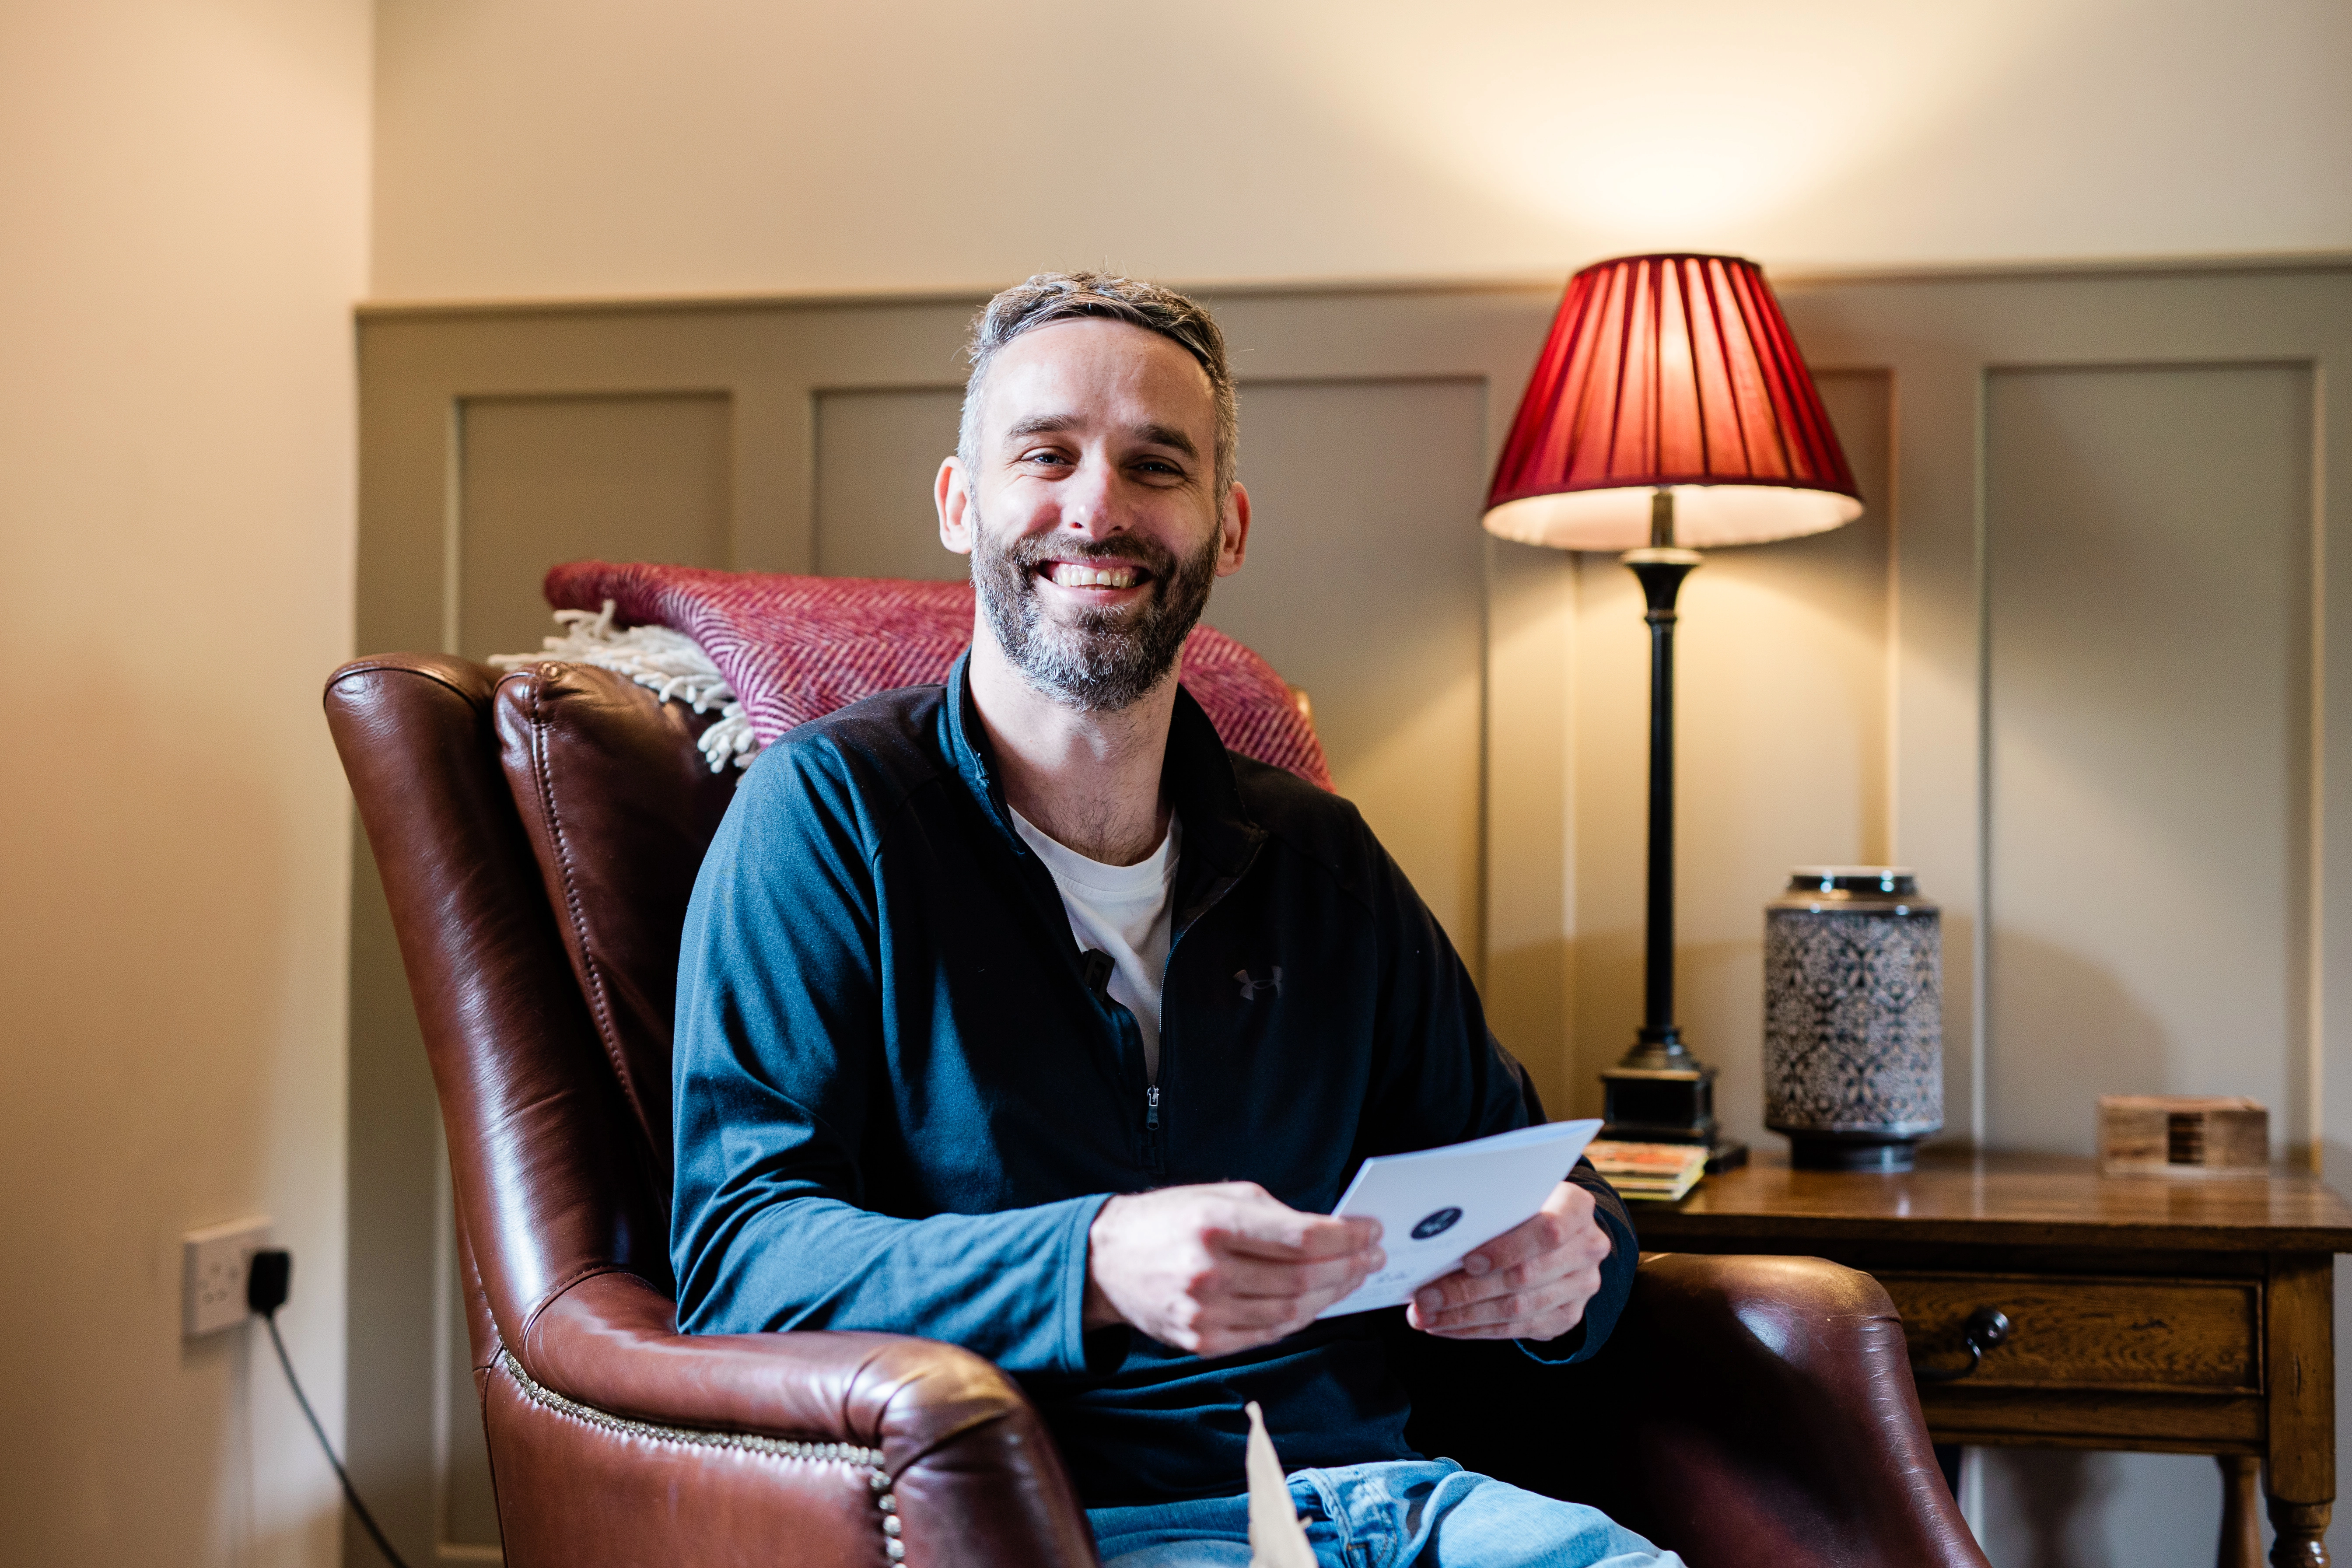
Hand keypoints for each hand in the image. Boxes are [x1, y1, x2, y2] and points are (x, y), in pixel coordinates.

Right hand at [1084, 1182, 1384, 1356]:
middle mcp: (1207, 1271)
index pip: (1299, 1237)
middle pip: (1302, 1279)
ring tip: (1353, 1278)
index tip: (1371, 1230)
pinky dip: (1299, 1319)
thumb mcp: (1218, 1195)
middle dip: (1348, 1267)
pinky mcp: (1202, 1341)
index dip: (1345, 1236)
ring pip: (1290, 1313)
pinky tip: (1317, 1302)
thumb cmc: (1169, 1220)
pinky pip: (1267, 1334)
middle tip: (1372, 1256)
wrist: (1106, 1261)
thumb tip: (1333, 1231)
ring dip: (1332, 1296)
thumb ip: (1274, 1214)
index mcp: (1213, 1223)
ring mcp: (1204, 1312)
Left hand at [1406, 1179, 1611, 1341]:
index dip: (1507, 1248)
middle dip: (1466, 1290)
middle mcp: (1587, 1248)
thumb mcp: (1516, 1197)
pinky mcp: (1567, 1316)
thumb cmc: (1525, 1208)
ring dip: (1464, 1316)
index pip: (1548, 1230)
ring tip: (1426, 1316)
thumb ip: (1490, 1210)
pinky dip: (1476, 1329)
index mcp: (1576, 1208)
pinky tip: (1446, 1326)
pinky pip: (1517, 1329)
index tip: (1467, 1260)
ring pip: (1517, 1308)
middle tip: (1424, 1298)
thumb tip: (1434, 1235)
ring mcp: (1581, 1286)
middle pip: (1523, 1276)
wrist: (1562, 1235)